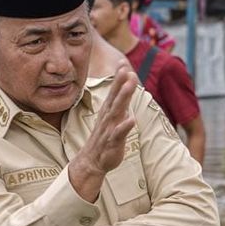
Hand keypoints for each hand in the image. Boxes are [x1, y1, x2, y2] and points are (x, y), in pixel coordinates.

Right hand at [68, 61, 136, 200]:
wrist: (92, 161)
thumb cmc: (104, 138)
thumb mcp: (112, 118)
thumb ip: (119, 102)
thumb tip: (126, 87)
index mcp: (108, 112)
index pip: (114, 92)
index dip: (118, 79)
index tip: (122, 64)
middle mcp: (107, 118)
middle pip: (115, 98)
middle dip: (120, 84)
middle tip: (126, 69)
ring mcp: (109, 130)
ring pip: (116, 112)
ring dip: (122, 98)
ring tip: (129, 86)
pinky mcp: (112, 143)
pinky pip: (118, 134)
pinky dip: (124, 127)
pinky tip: (132, 119)